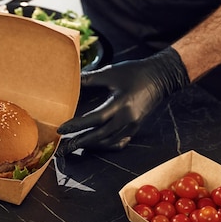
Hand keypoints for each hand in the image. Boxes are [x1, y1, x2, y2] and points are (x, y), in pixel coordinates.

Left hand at [57, 47, 189, 154]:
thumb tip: (69, 80)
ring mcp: (132, 125)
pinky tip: (93, 145)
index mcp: (121, 104)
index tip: (61, 130)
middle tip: (62, 149)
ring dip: (90, 146)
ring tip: (74, 147)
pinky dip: (105, 146)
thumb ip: (89, 78)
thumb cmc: (134, 72)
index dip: (77, 126)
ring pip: (108, 142)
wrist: (160, 77)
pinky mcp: (135, 128)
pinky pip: (118, 143)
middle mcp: (127, 118)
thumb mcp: (111, 72)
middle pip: (99, 136)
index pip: (95, 119)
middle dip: (79, 142)